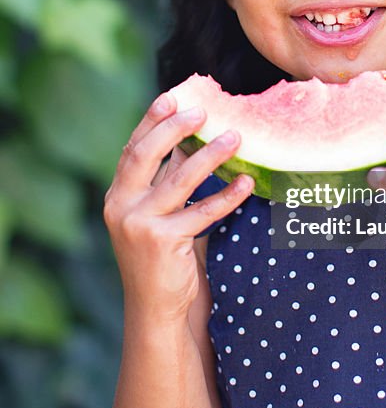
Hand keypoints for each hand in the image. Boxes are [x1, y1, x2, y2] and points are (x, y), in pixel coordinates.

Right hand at [104, 92, 253, 321]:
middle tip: (202, 111)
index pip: (133, 149)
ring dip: (210, 155)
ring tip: (236, 138)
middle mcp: (121, 207)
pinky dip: (227, 196)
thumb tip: (191, 140)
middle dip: (173, 128)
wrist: (156, 310)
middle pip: (146, 155)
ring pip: (179, 179)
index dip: (151, 121)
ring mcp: (139, 224)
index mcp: (117, 196)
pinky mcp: (162, 242)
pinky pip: (203, 211)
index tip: (172, 97)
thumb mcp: (156, 216)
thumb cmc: (163, 259)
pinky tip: (246, 183)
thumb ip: (165, 183)